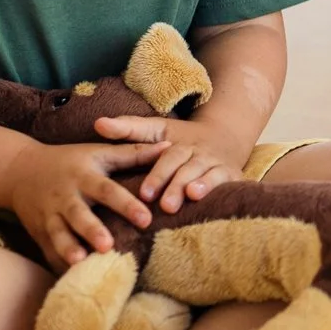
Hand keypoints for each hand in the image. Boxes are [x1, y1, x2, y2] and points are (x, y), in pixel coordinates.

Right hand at [4, 139, 166, 267]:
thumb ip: (134, 153)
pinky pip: (48, 251)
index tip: (146, 219)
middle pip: (79, 214)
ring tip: (81, 261)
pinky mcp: (39, 233)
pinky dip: (58, 263)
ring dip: (69, 248)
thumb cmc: (70, 161)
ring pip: (58, 234)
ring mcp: (49, 216)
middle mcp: (65, 196)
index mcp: (84, 176)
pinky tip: (70, 278)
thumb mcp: (99, 152)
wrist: (20, 170)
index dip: (126, 205)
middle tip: (108, 246)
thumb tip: (171, 147)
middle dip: (92, 230)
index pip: (108, 191)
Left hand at [92, 112, 252, 213]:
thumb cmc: (181, 140)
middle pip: (187, 168)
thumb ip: (128, 129)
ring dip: (201, 186)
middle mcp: (200, 153)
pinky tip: (216, 201)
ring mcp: (218, 164)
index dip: (157, 175)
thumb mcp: (156, 130)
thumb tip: (98, 123)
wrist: (225, 137)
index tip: (144, 194)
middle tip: (164, 205)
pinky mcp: (232, 176)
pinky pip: (229, 184)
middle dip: (175, 186)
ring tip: (191, 196)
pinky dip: (222, 191)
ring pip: (209, 175)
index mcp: (179, 144)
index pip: (167, 158)